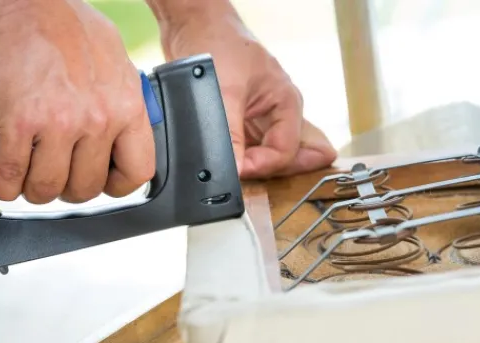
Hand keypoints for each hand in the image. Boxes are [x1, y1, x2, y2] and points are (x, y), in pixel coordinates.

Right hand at [0, 0, 154, 202]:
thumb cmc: (62, 23)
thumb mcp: (113, 60)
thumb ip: (119, 101)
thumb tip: (119, 133)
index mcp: (126, 106)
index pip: (137, 172)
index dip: (116, 186)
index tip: (101, 182)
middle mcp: (97, 119)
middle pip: (87, 187)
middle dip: (69, 189)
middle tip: (55, 176)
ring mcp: (59, 123)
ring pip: (49, 187)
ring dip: (35, 189)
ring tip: (28, 178)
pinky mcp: (19, 123)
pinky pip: (12, 175)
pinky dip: (5, 186)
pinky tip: (3, 180)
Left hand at [157, 3, 336, 178]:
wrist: (192, 24)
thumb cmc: (217, 43)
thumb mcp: (225, 92)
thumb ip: (230, 135)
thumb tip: (233, 170)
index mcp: (286, 102)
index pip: (285, 151)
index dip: (263, 166)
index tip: (238, 170)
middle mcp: (278, 113)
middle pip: (283, 158)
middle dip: (265, 171)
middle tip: (243, 180)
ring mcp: (260, 119)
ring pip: (266, 157)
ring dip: (253, 167)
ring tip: (236, 172)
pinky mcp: (241, 122)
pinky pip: (248, 149)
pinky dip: (239, 159)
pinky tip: (230, 165)